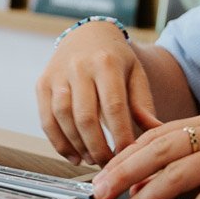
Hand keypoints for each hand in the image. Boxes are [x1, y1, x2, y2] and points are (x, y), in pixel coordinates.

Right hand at [36, 22, 159, 165]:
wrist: (87, 34)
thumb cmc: (115, 59)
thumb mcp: (135, 74)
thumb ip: (144, 104)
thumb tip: (157, 133)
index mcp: (107, 63)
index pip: (114, 106)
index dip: (121, 136)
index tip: (129, 156)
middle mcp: (78, 66)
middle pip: (85, 116)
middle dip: (98, 147)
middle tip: (109, 165)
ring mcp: (57, 75)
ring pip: (62, 118)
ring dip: (77, 146)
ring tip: (92, 160)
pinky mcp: (42, 84)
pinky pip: (46, 119)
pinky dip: (58, 142)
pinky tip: (74, 155)